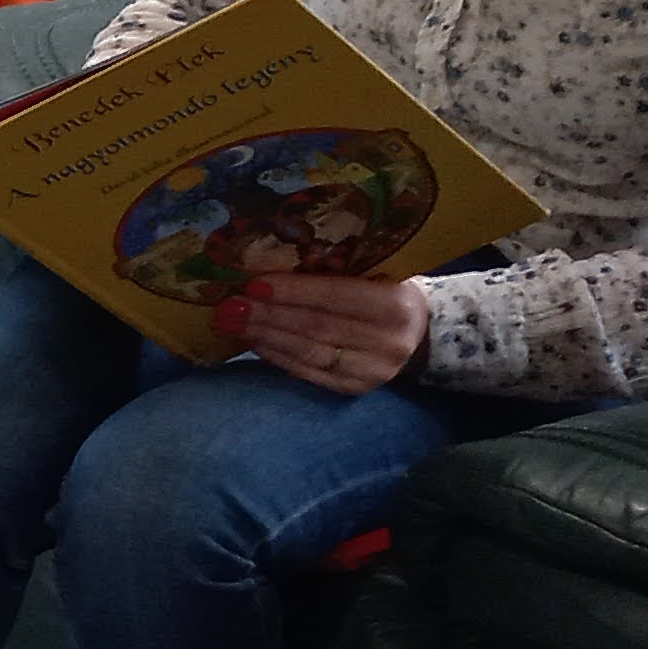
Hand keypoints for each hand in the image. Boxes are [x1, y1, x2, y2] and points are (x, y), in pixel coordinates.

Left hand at [218, 267, 430, 394]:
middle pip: (316, 326)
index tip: (253, 284)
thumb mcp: (375, 272)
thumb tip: (270, 260)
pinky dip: (276, 355)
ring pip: (308, 352)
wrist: (418, 331)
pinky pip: (307, 372)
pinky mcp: (355, 388)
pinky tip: (253, 340)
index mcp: (396, 304)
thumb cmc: (386, 288)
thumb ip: (337, 269)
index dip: (293, 291)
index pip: (335, 297)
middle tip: (229, 305)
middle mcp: (388, 342)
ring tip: (231, 321)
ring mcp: (372, 371)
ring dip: (264, 336)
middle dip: (267, 315)